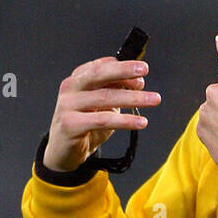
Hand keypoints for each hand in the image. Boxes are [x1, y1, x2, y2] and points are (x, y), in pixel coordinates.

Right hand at [42, 56, 161, 171]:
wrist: (63, 151)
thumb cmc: (84, 125)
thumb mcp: (102, 105)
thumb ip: (116, 91)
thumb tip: (138, 82)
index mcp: (78, 78)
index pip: (101, 66)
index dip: (123, 67)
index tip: (142, 72)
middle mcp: (71, 88)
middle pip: (99, 74)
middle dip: (124, 71)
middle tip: (144, 70)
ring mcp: (68, 105)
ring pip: (105, 97)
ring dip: (133, 98)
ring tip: (154, 99)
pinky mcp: (70, 124)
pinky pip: (103, 120)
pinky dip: (125, 120)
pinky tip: (141, 122)